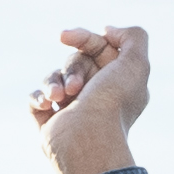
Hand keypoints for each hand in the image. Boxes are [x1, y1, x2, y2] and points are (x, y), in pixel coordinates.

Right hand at [30, 25, 151, 173]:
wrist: (87, 141)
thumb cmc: (112, 104)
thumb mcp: (137, 64)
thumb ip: (134, 37)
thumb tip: (108, 31)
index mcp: (118, 82)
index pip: (97, 47)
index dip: (82, 37)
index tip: (65, 36)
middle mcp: (97, 95)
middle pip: (74, 61)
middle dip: (71, 68)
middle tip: (75, 87)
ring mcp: (73, 109)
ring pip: (54, 77)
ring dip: (53, 82)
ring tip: (58, 98)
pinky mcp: (50, 121)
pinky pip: (36, 98)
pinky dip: (39, 97)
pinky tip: (47, 104)